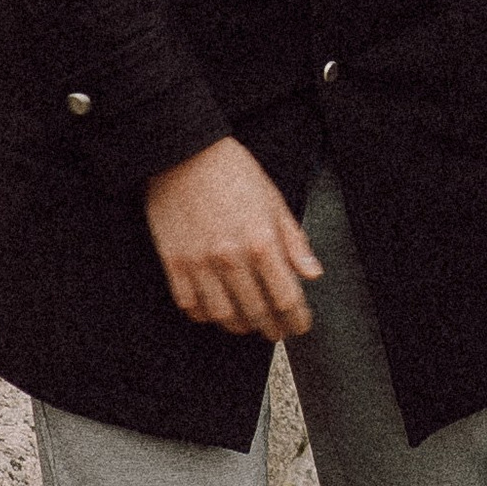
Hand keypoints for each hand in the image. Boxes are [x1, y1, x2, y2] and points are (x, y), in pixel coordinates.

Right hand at [144, 137, 321, 338]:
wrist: (184, 153)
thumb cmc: (231, 170)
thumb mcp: (274, 200)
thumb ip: (294, 240)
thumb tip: (312, 272)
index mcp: (261, 241)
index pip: (286, 297)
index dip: (297, 319)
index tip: (300, 325)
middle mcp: (231, 258)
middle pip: (257, 312)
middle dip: (273, 328)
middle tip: (278, 331)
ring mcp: (200, 264)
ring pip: (223, 316)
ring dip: (240, 327)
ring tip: (249, 324)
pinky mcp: (174, 264)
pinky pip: (190, 305)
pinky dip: (204, 315)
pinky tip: (215, 311)